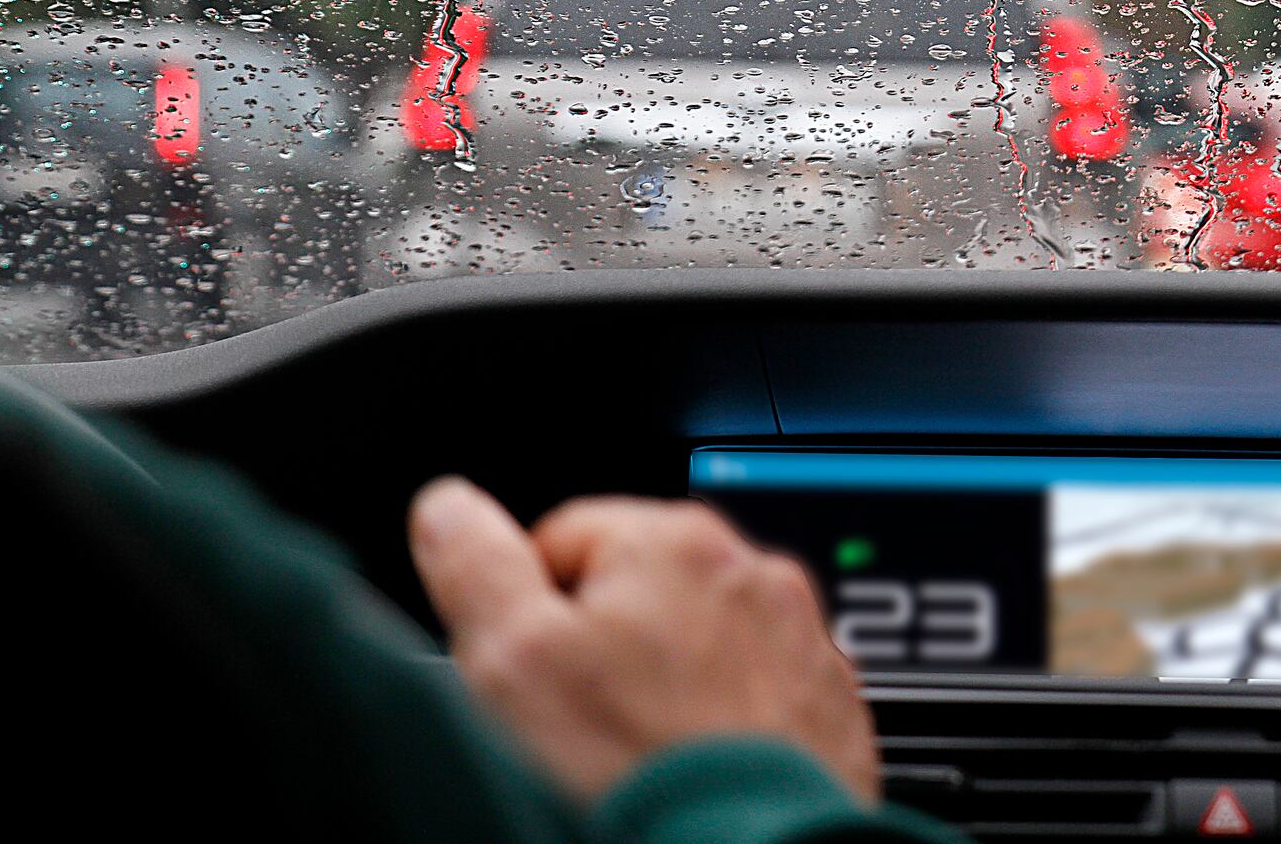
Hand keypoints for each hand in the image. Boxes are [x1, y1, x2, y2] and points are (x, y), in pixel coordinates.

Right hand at [408, 477, 878, 803]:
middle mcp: (756, 574)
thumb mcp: (513, 660)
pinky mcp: (830, 707)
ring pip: (704, 649)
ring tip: (643, 757)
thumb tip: (450, 507)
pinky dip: (727, 730)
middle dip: (605, 653)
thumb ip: (475, 565)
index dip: (529, 617)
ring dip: (671, 690)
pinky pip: (758, 701)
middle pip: (639, 595)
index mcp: (674, 540)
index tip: (533, 676)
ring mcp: (804, 642)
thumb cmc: (634, 771)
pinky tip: (697, 774)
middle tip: (584, 730)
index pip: (564, 541)